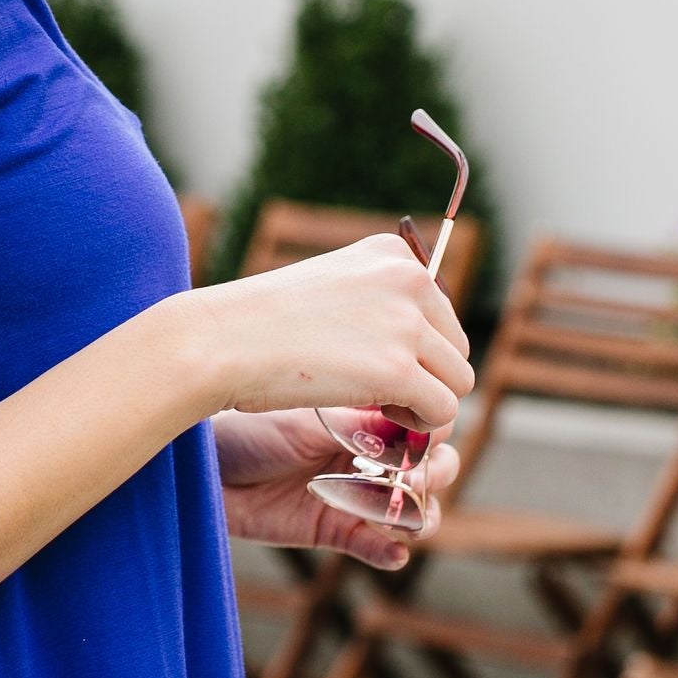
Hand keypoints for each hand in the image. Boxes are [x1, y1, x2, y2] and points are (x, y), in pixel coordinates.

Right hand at [187, 234, 472, 429]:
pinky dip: (417, 425)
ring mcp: (406, 324)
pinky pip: (441, 410)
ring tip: (378, 408)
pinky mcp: (397, 370)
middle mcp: (408, 279)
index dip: (416, 348)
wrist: (219, 341)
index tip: (375, 363)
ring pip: (457, 381)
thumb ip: (374, 299)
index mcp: (393, 253)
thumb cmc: (260, 322)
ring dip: (425, 402)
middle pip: (455, 346)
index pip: (440, 311)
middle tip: (379, 394)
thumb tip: (414, 336)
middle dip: (426, 376)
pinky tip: (378, 420)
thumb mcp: (329, 286)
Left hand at [212, 404, 460, 572]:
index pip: (423, 426)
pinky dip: (391, 552)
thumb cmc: (247, 430)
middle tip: (413, 477)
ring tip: (403, 516)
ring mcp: (355, 495)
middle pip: (432, 468)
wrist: (203, 468)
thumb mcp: (305, 424)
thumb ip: (358, 429)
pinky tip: (392, 551)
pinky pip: (378, 548)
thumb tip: (413, 427)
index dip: (432, 432)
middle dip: (435, 474)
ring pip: (413, 511)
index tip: (423, 434)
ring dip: (420, 515)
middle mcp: (368, 456)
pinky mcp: (335, 531)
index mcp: (365, 419)